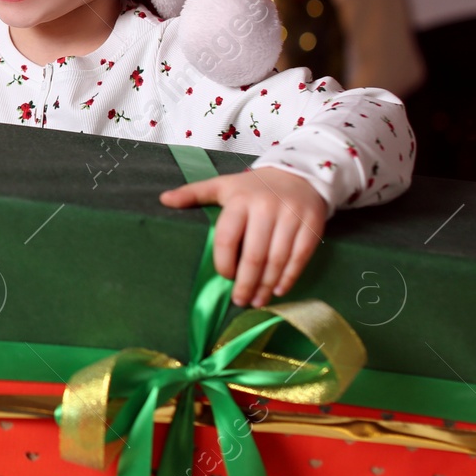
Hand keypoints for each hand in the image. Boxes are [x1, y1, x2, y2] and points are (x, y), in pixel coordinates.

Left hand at [158, 166, 327, 306]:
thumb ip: (194, 194)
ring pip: (277, 260)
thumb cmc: (254, 187)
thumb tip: (163, 199)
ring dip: (266, 285)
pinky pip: (300, 257)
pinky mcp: (312, 224)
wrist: (299, 174)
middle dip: (245, 283)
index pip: (227, 239)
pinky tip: (279, 290)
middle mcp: (265, 208)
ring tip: (257, 301)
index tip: (225, 277)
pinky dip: (289, 277)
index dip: (224, 263)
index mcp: (239, 200)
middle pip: (254, 255)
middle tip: (240, 301)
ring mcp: (291, 216)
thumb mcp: (223, 185)